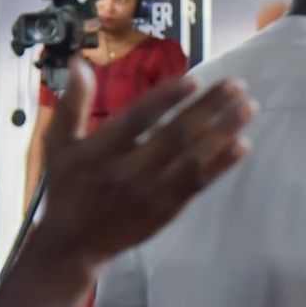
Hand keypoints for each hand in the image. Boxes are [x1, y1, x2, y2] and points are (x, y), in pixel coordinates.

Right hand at [34, 62, 255, 270]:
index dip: (166, 99)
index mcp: (100, 151)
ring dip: (224, 132)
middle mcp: (128, 171)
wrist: (75, 243)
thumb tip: (80, 63)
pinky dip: (222, 165)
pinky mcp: (166, 209)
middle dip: (209, 108)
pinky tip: (242, 145)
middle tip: (236, 85)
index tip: (194, 80)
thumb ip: (71, 104)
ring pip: (193, 159)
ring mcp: (150, 193)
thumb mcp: (58, 144)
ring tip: (247, 108)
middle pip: (175, 136)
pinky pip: (198, 184)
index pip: (138, 120)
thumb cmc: (68, 186)